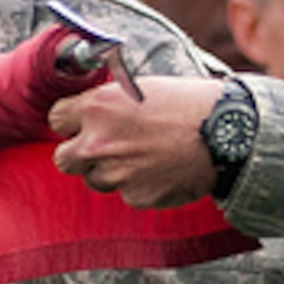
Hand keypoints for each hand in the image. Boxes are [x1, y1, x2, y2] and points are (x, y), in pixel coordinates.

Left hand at [49, 76, 224, 208]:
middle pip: (63, 159)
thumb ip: (107, 103)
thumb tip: (88, 110)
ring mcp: (116, 174)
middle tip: (104, 147)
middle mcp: (99, 143)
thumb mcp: (140, 87)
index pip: (56, 119)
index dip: (71, 121)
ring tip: (144, 156)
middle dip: (80, 154)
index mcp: (97, 107)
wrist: (226, 134)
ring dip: (111, 171)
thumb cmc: (188, 104)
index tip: (81, 123)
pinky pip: (126, 194)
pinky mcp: (136, 196)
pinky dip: (138, 186)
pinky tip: (160, 169)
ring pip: (95, 180)